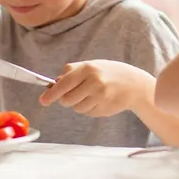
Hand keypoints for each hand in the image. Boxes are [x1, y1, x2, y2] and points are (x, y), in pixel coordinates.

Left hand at [39, 60, 154, 116]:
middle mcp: (94, 82)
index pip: (63, 84)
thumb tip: (53, 83)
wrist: (135, 84)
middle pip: (66, 100)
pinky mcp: (104, 109)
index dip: (51, 94)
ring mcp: (100, 97)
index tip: (43, 100)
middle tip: (75, 94)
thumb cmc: (110, 73)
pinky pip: (87, 113)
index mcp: (88, 69)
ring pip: (77, 108)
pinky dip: (90, 108)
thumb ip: (72, 71)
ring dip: (79, 104)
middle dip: (66, 100)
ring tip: (92, 95)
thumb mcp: (92, 65)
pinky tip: (100, 100)